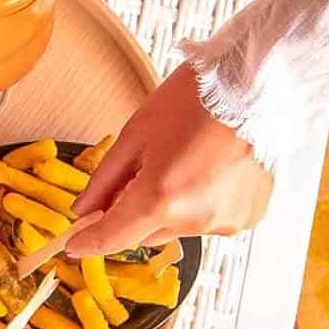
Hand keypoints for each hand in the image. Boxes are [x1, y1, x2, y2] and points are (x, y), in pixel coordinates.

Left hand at [66, 64, 273, 255]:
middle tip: (132, 178)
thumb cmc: (196, 99)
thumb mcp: (136, 134)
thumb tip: (83, 209)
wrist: (255, 84)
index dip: (88, 242)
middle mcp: (196, 218)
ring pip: (176, 228)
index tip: (73, 244)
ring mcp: (225, 221)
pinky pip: (206, 221)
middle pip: (143, 234)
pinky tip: (204, 171)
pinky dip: (197, 205)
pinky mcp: (247, 216)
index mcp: (161, 197)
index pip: (113, 237)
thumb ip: (104, 180)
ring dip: (166, 208)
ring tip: (179, 163)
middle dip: (131, 214)